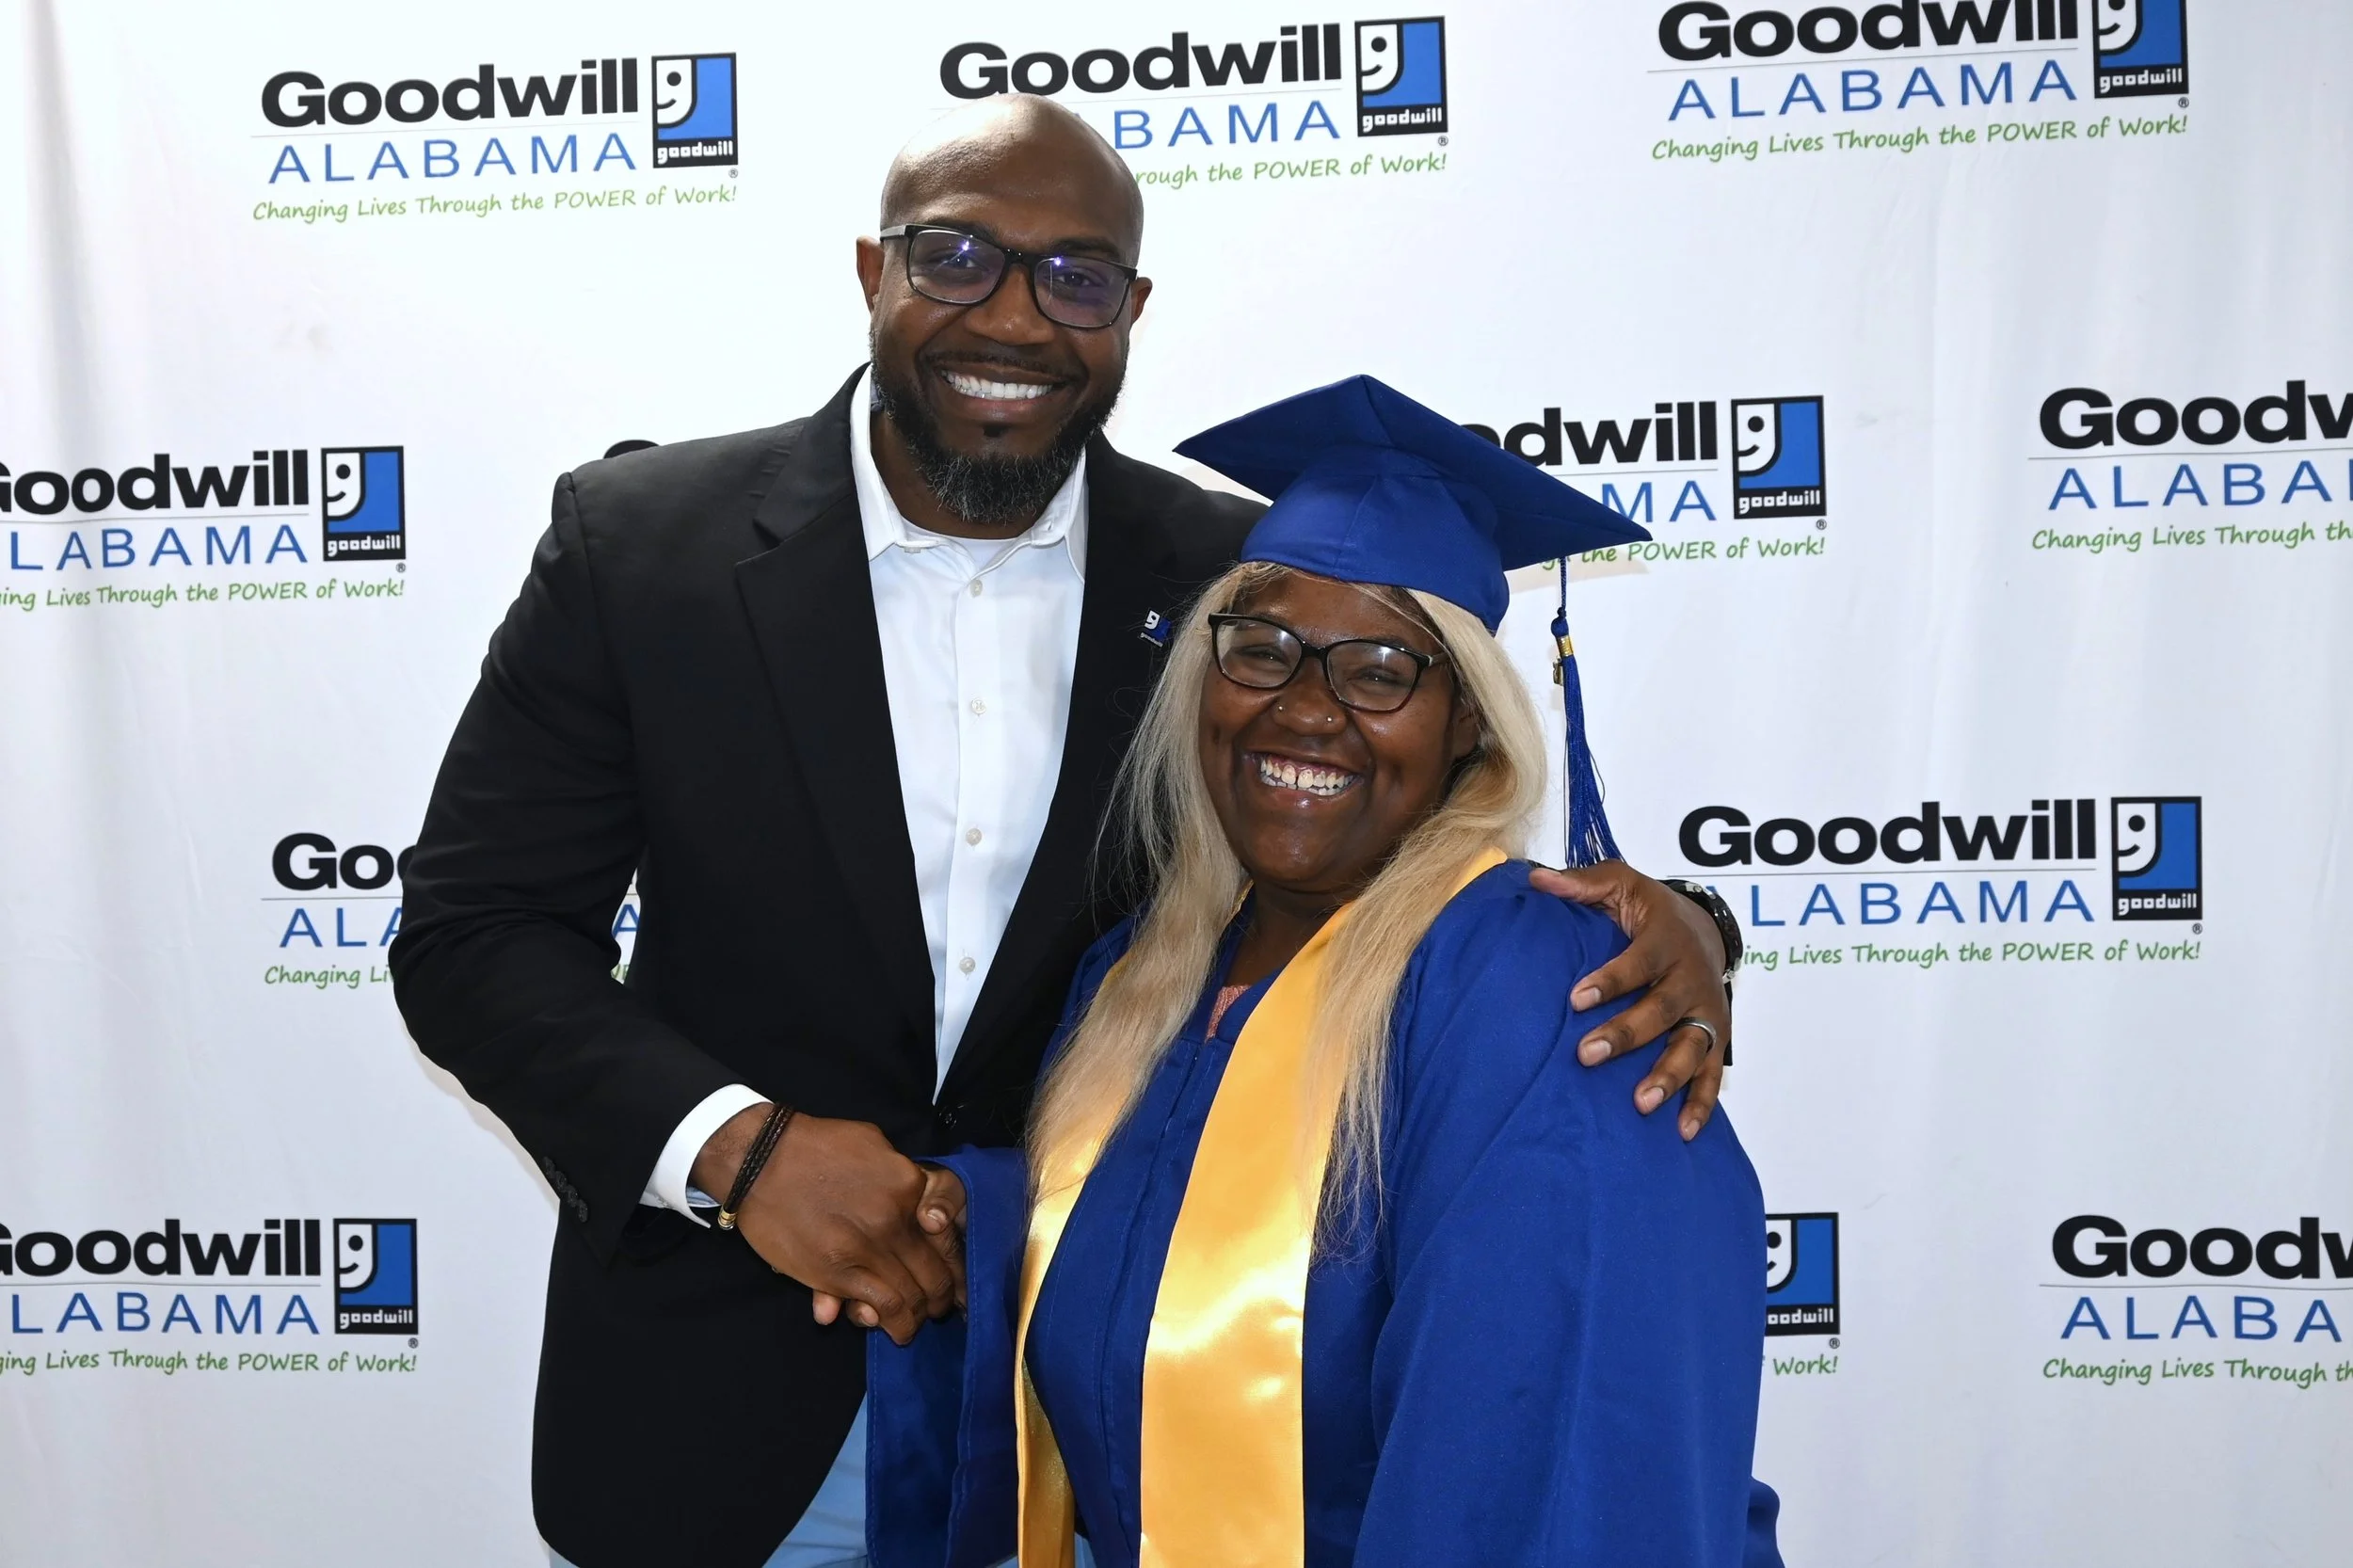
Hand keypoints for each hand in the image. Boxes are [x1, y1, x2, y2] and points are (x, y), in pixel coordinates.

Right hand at [691, 1106, 964, 1344]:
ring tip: (917, 1325)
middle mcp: (896, 1221)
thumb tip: (921, 1208)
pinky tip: (896, 1330)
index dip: (958, 1263)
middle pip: (935, 1273)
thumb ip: (902, 1177)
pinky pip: (879, 1306)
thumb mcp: (874, 1143)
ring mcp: (867, 1250)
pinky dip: (892, 1324)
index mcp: (908, 1187)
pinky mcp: (837, 1274)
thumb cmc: (816, 1146)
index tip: (959, 1278)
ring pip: (911, 1297)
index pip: (948, 1236)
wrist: (760, 1160)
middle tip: (942, 1307)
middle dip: (944, 1297)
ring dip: (919, 1317)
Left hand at [1527, 861, 1729, 1141]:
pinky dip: (1702, 1104)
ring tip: (1640, 1103)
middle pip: (1660, 1011)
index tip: (1575, 999)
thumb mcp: (1623, 884)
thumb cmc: (1652, 911)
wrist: (1707, 929)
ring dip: (1668, 1076)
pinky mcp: (1716, 1039)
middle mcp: (1691, 979)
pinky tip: (1681, 1131)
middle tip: (1586, 1055)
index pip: (1637, 963)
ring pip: (1692, 1047)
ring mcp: (1707, 1012)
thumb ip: (1583, 884)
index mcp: (1666, 941)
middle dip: (1626, 1035)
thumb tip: (1537, 880)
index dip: (1609, 981)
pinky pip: (1712, 1075)